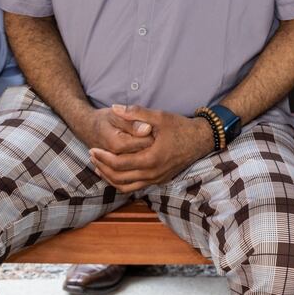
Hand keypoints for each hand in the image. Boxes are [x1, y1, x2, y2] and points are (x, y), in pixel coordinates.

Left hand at [88, 107, 213, 192]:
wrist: (201, 140)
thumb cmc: (180, 127)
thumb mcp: (159, 116)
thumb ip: (136, 113)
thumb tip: (115, 107)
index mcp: (151, 159)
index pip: (119, 164)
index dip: (103, 158)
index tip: (93, 149)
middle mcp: (153, 174)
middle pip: (119, 178)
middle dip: (102, 168)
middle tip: (92, 156)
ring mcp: (156, 179)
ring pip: (126, 187)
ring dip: (110, 178)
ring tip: (99, 167)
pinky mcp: (159, 180)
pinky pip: (135, 187)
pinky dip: (122, 182)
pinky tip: (115, 173)